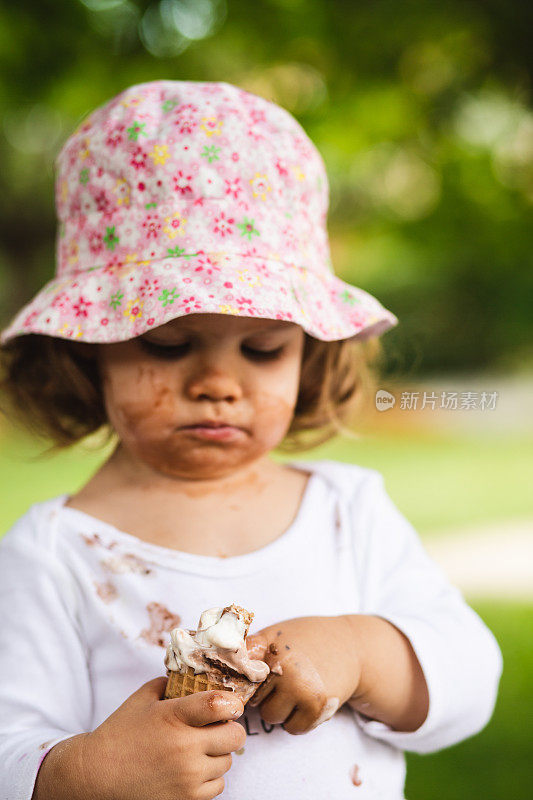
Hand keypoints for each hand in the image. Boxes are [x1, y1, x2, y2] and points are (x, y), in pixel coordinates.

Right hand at [36, 677, 245, 799]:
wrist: (96, 776)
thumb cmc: (120, 733)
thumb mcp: (142, 698)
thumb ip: (169, 684)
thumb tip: (192, 677)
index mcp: (174, 717)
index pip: (219, 705)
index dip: (233, 703)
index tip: (232, 704)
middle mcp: (184, 747)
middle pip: (234, 736)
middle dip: (231, 729)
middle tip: (220, 727)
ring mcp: (186, 777)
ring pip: (227, 762)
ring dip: (218, 754)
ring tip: (200, 749)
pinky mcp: (185, 799)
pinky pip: (217, 786)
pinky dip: (210, 777)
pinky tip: (194, 769)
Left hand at [245, 616, 360, 734]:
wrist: (352, 645)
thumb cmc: (307, 638)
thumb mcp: (275, 634)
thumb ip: (249, 649)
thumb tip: (216, 663)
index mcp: (268, 647)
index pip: (237, 677)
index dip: (241, 682)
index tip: (246, 681)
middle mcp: (283, 668)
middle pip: (254, 700)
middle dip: (264, 694)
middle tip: (281, 679)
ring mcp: (301, 689)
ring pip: (272, 717)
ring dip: (280, 709)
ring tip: (294, 689)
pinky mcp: (317, 707)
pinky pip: (293, 729)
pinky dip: (297, 721)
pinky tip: (305, 701)